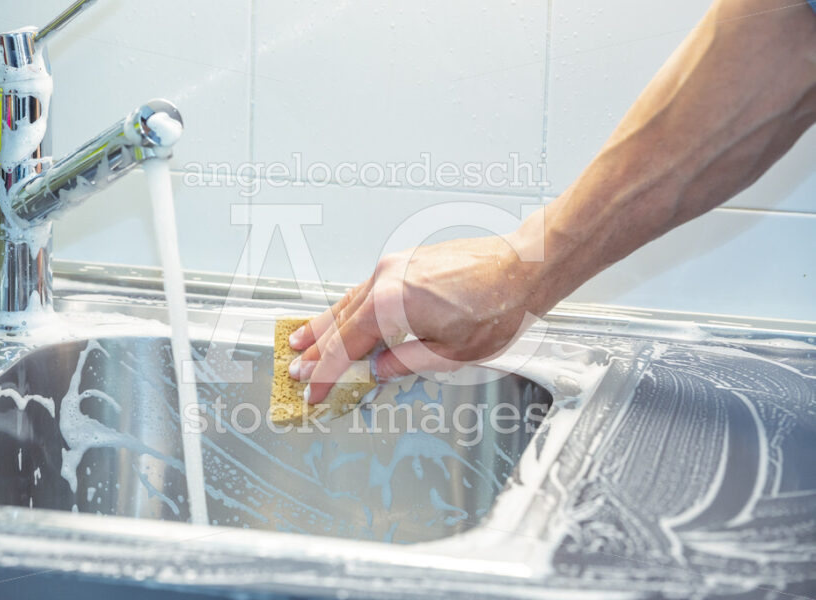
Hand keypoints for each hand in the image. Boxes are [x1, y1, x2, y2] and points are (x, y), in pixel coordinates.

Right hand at [287, 232, 543, 404]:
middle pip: (339, 322)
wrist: (524, 265)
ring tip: (301, 339)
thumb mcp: (452, 354)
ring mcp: (393, 266)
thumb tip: (378, 370)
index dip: (326, 373)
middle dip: (315, 348)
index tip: (312, 390)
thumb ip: (406, 363)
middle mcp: (385, 280)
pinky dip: (348, 307)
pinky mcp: (404, 260)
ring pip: (348, 301)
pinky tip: (342, 316)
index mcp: (391, 305)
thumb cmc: (498, 307)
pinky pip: (365, 289)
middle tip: (295, 368)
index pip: (346, 347)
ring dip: (324, 323)